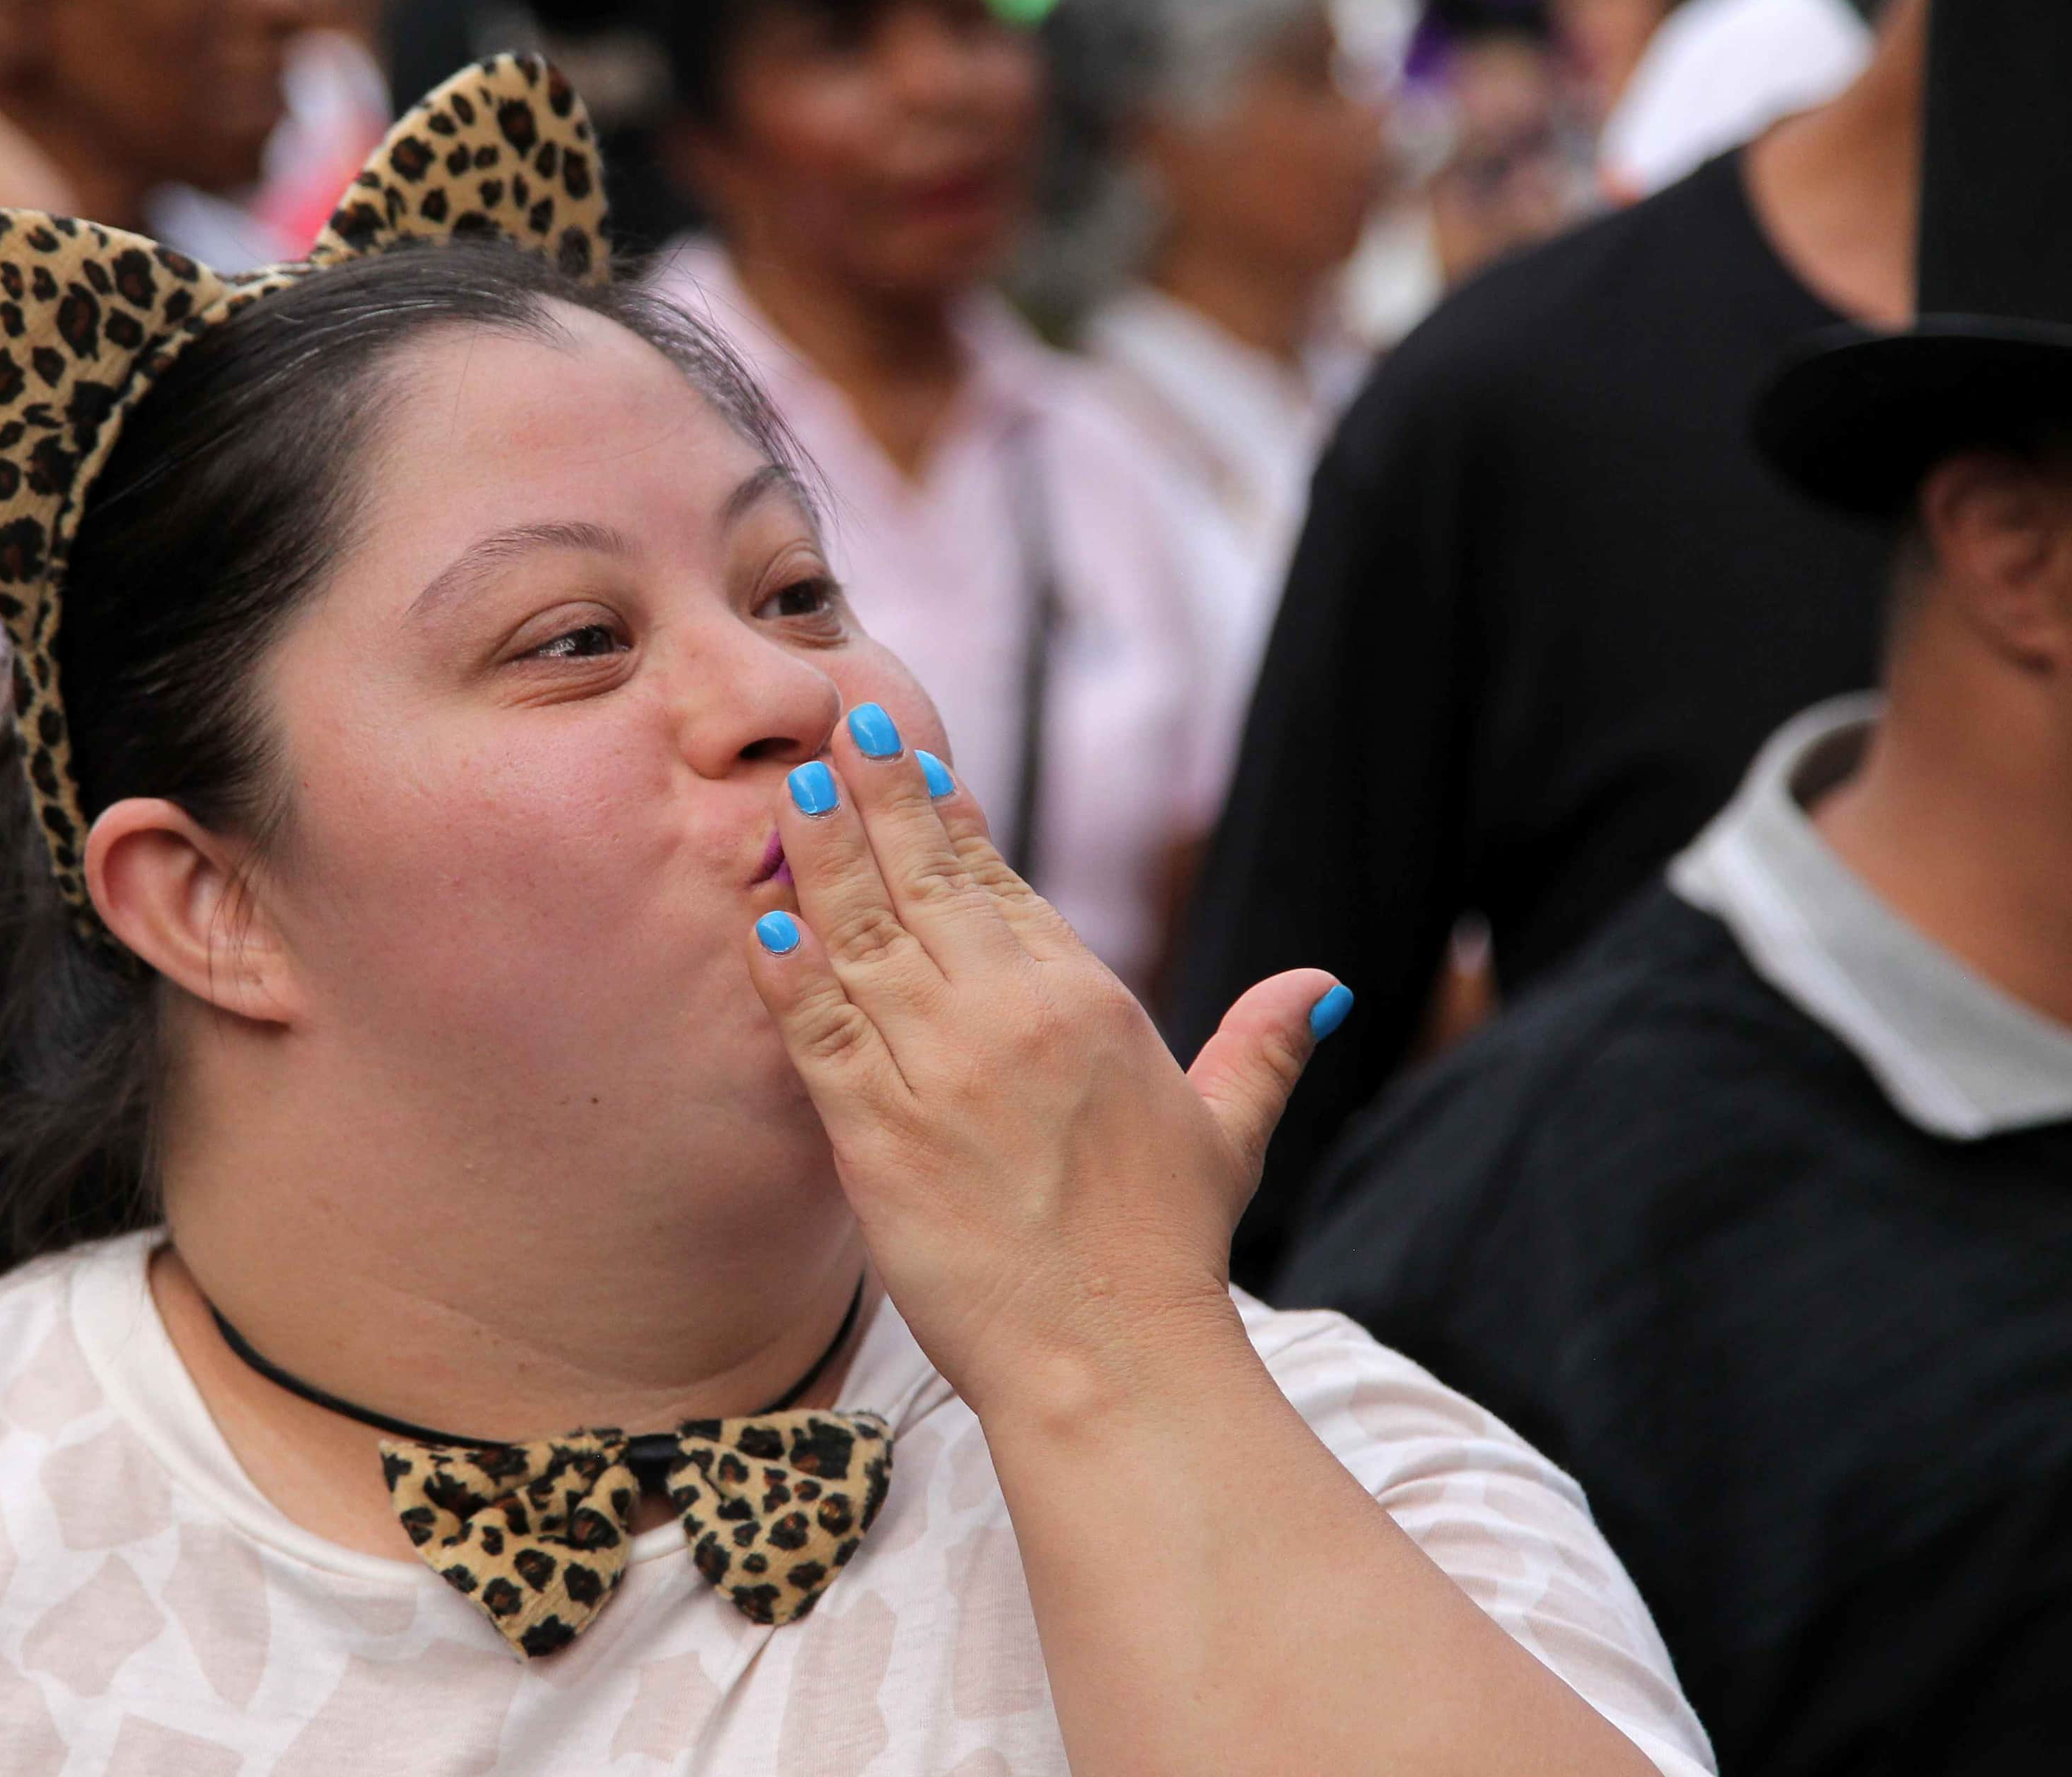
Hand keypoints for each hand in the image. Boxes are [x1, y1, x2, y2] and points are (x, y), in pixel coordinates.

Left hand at [744, 704, 1343, 1418]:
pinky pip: (817, 1032)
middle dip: (880, 801)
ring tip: (793, 790)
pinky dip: (788, 973)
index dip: (950, 821)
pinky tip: (764, 918)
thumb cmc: (1164, 1253)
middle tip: (843, 731)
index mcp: (1086, 1003)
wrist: (1109, 1359)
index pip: (1001, 886)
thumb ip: (1262, 1046)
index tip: (915, 764)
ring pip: (862, 936)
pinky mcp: (874, 1135)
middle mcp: (1008, 1019)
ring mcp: (935, 1072)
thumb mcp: (1227, 1132)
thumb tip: (1327, 986)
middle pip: (927, 884)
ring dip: (820, 856)